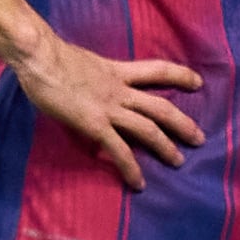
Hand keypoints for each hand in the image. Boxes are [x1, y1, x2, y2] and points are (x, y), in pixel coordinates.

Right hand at [8, 25, 203, 191]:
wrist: (40, 58)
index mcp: (117, 71)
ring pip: (148, 128)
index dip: (180, 76)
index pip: (157, 70)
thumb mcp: (83, 62)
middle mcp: (119, 90)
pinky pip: (119, 150)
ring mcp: (109, 108)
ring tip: (179, 162)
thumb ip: (94, 75)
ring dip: (166, 147)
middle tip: (199, 138)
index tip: (197, 82)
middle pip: (161, 106)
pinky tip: (138, 183)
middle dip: (183, 123)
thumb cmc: (50, 57)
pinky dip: (131, 168)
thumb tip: (91, 83)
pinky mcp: (95, 125)